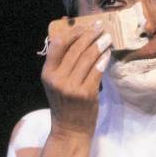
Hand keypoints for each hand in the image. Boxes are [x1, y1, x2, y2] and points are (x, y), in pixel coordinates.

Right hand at [41, 20, 111, 137]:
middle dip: (89, 35)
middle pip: (75, 49)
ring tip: (107, 38)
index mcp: (47, 74)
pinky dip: (103, 59)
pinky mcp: (86, 93)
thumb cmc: (65, 105)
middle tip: (100, 27)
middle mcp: (57, 79)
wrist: (70, 130)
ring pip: (87, 58)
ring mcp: (72, 87)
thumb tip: (79, 40)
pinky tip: (108, 53)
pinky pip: (97, 70)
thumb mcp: (56, 84)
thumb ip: (62, 65)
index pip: (58, 44)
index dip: (72, 33)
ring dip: (99, 45)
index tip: (84, 26)